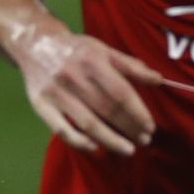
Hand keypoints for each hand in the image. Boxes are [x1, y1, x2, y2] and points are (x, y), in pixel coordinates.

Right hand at [11, 20, 161, 156]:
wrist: (34, 44)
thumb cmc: (75, 49)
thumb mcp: (103, 49)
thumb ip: (130, 65)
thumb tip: (159, 80)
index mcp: (92, 60)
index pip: (121, 93)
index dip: (138, 112)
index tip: (150, 127)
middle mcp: (73, 76)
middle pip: (107, 110)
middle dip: (129, 128)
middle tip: (144, 140)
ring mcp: (56, 92)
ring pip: (88, 123)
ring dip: (111, 140)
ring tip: (128, 150)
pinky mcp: (40, 105)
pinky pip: (61, 129)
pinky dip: (79, 142)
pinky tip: (95, 148)